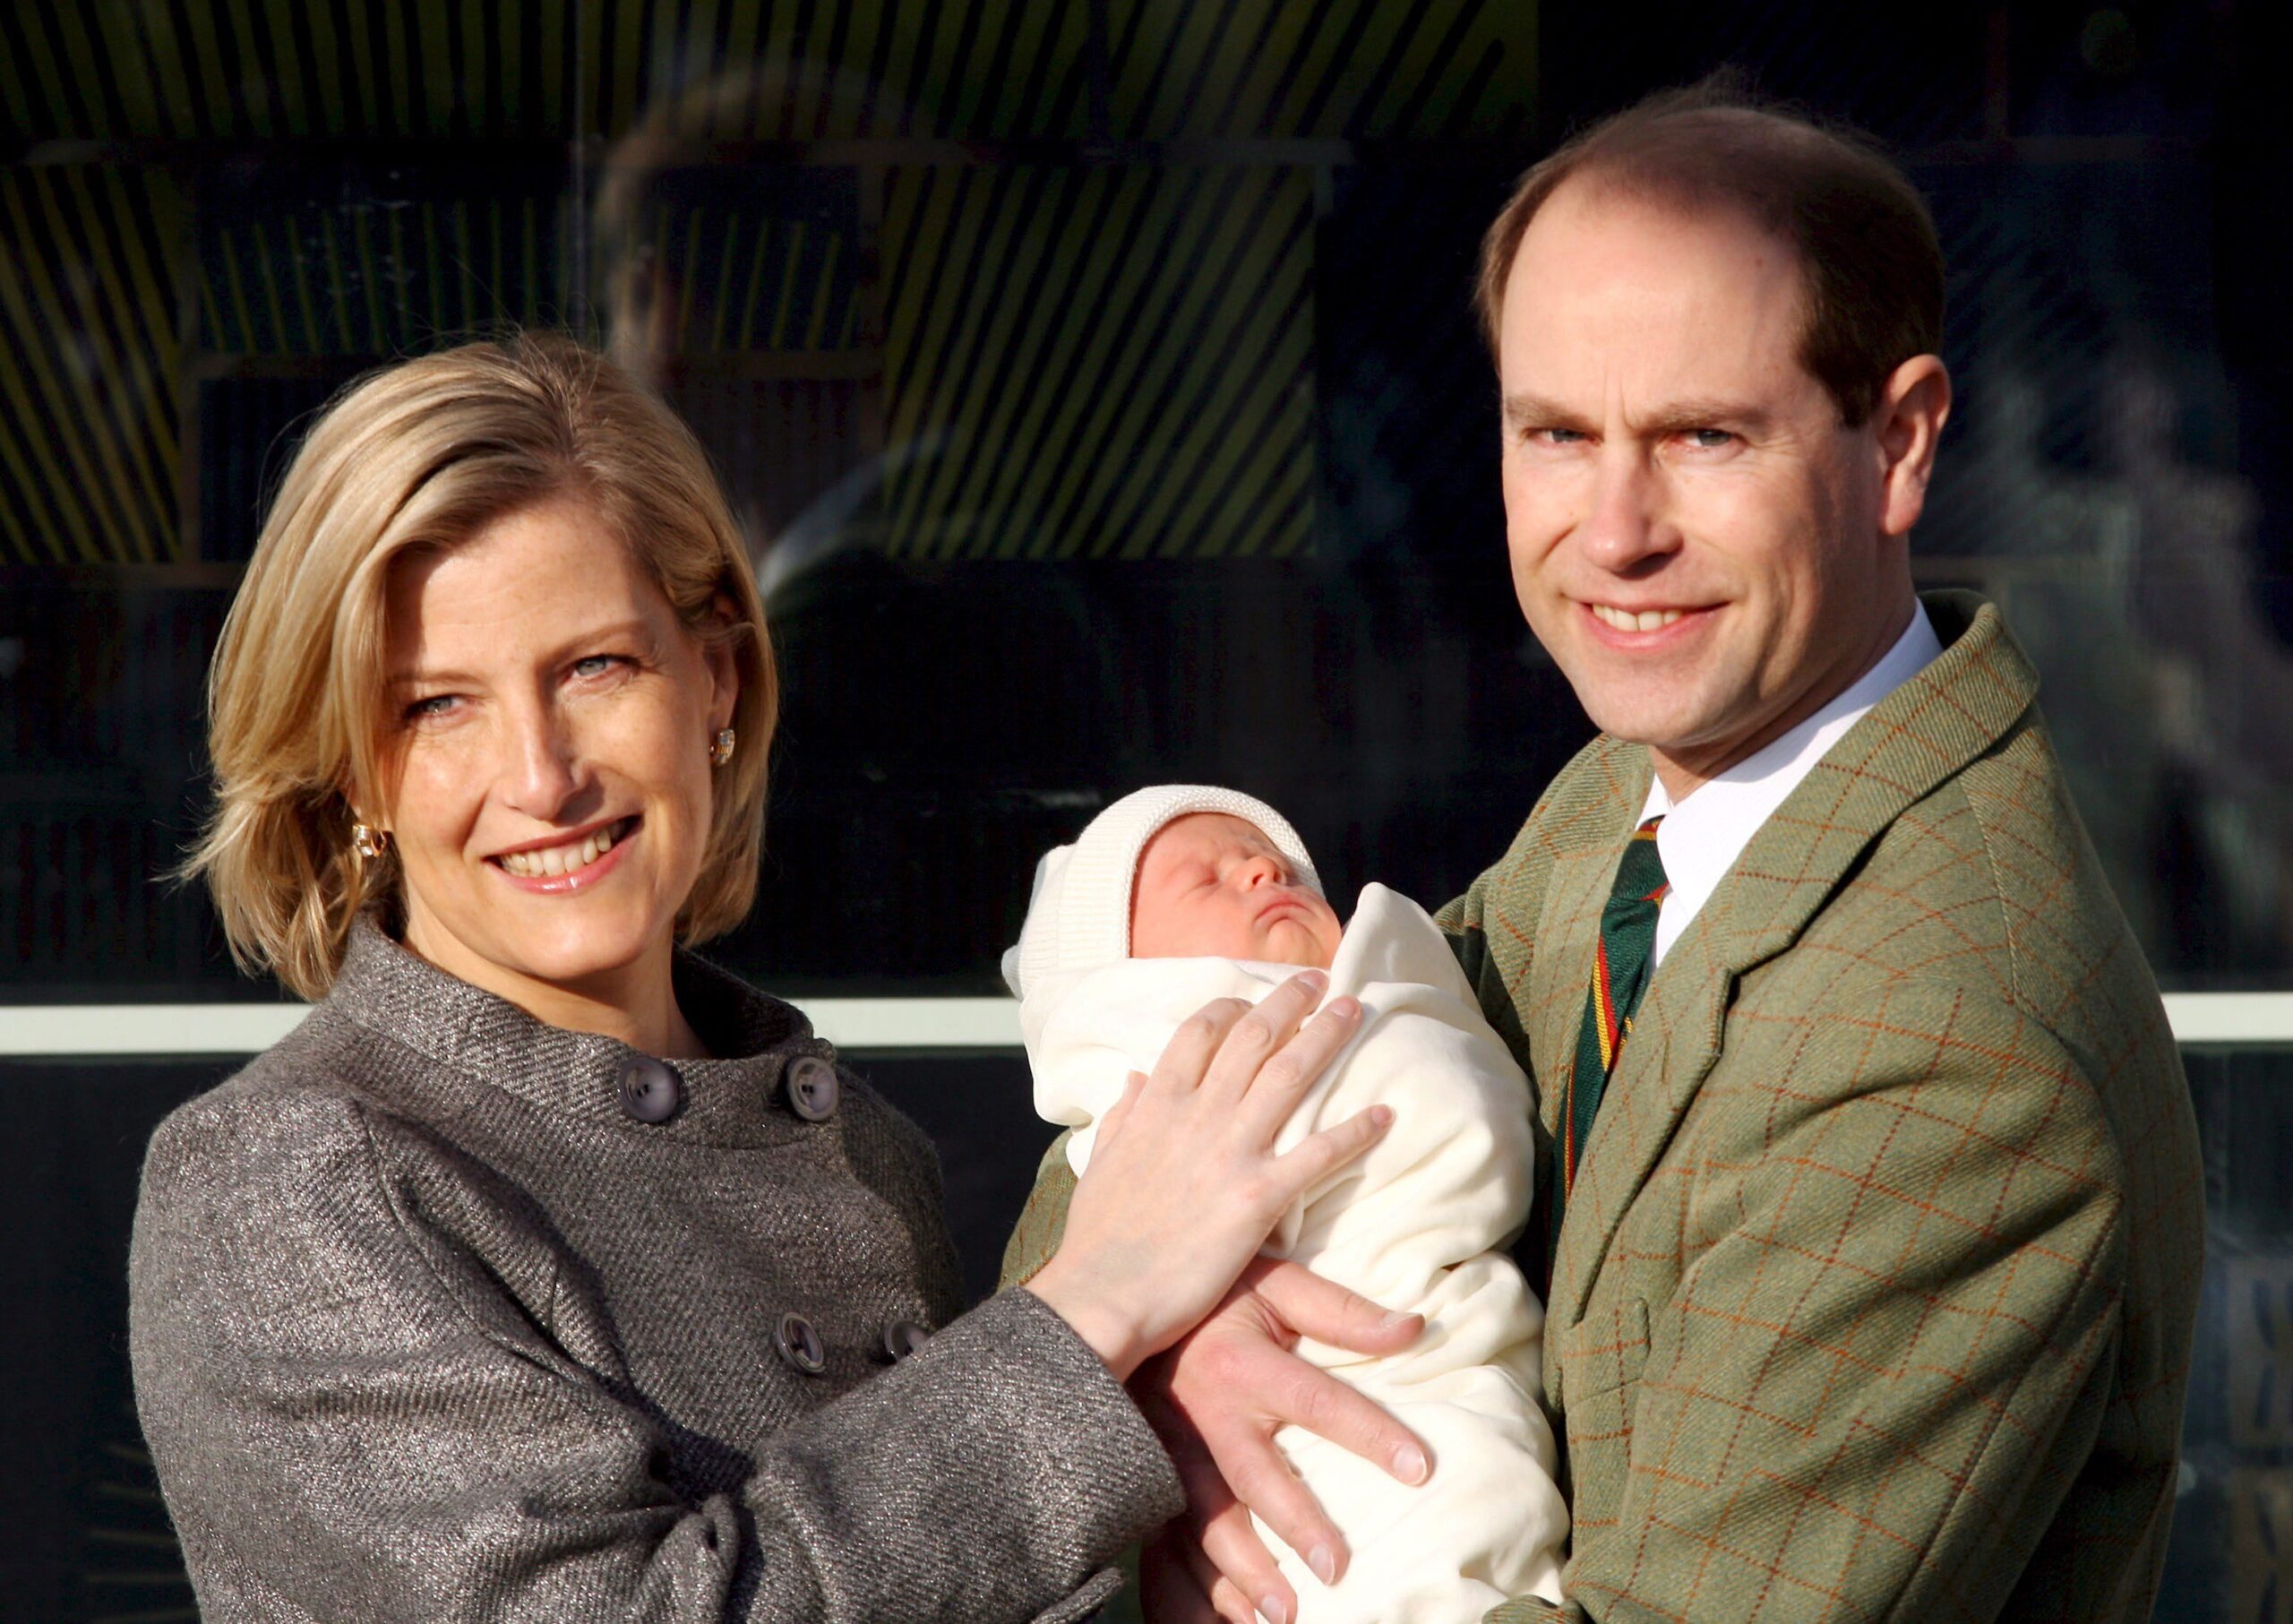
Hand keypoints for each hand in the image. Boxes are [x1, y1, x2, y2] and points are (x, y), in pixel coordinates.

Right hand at [1028, 972, 1385, 1380]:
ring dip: (1326, 1037)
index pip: (1199, 1032)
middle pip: (1253, 1038)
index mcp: (1157, 1106)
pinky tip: (1385, 1115)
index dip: (1233, 1007)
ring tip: (1354, 1012)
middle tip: (1321, 983)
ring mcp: (1229, 1152)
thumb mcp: (1099, 1163)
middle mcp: (1196, 1116)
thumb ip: (1122, 1116)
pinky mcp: (1257, 1197)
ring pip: (1289, 1076)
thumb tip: (1136, 1077)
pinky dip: (1354, 1131)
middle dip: (1290, 1003)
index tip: (1255, 999)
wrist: (1103, 1296)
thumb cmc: (1097, 1239)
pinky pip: (1317, 1153)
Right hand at [1136, 1258, 1429, 1623]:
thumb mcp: (1277, 1284)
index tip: (1421, 1470)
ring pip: (1202, 1520)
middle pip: (1252, 1477)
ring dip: (1240, 1571)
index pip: (1318, 1401)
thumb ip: (1341, 1311)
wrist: (1127, 1303)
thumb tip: (1413, 1328)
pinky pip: (1165, 1538)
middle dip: (1294, 1525)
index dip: (1370, 1434)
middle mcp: (1203, 1411)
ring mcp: (1170, 1450)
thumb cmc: (1219, 1297)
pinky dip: (1193, 1584)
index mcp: (1241, 1361)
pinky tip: (1227, 1617)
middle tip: (1338, 1571)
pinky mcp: (1149, 1476)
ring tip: (1282, 1613)